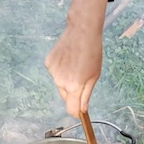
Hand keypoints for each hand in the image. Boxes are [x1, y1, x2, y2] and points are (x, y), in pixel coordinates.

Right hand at [45, 0, 107, 117]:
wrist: (82, 31)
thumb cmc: (92, 52)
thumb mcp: (94, 76)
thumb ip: (86, 95)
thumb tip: (82, 110)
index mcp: (74, 86)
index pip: (71, 109)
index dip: (76, 113)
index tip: (80, 113)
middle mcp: (60, 81)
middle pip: (65, 96)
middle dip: (73, 93)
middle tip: (82, 78)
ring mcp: (52, 72)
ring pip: (60, 84)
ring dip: (66, 79)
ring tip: (76, 65)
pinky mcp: (48, 63)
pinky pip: (55, 73)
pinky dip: (60, 70)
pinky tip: (68, 59)